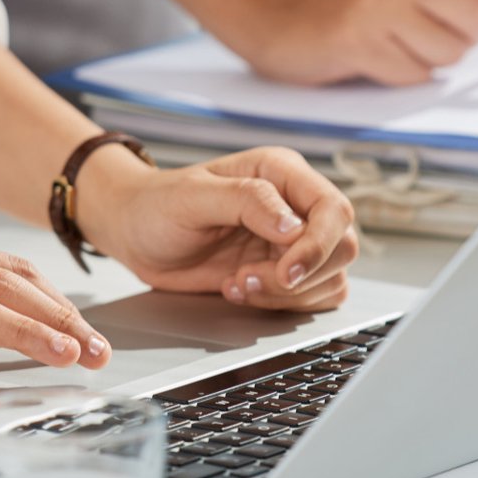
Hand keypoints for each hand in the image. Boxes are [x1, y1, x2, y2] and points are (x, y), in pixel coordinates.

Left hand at [84, 146, 359, 312]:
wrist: (135, 232)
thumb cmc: (157, 204)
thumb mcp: (194, 196)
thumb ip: (248, 202)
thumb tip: (294, 227)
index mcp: (282, 173)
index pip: (333, 210)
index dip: (319, 246)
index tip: (286, 272)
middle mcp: (295, 205)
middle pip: (342, 247)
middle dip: (301, 276)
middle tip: (248, 279)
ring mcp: (292, 241)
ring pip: (332, 277)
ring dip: (287, 294)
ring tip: (238, 284)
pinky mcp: (283, 271)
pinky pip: (313, 296)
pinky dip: (282, 304)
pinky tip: (241, 291)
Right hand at [244, 0, 477, 86]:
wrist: (281, 11)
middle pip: (475, 15)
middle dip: (467, 35)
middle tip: (436, 31)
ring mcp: (377, 4)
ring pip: (449, 50)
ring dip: (435, 57)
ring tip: (402, 41)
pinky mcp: (359, 42)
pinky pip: (415, 73)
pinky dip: (407, 73)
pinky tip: (381, 56)